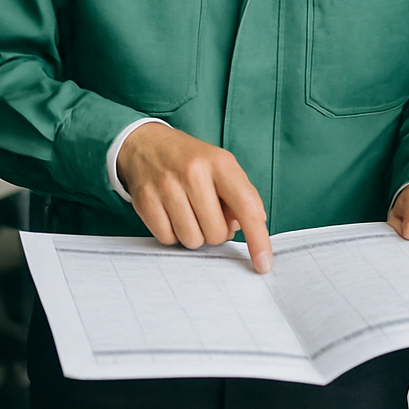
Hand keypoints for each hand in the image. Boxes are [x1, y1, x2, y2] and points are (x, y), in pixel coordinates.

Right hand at [116, 122, 272, 272]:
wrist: (147, 143)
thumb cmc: (192, 161)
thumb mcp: (223, 167)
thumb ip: (242, 197)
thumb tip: (247, 228)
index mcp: (220, 163)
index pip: (246, 207)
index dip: (258, 239)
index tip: (263, 264)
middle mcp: (193, 173)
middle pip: (216, 233)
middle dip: (216, 231)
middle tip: (208, 213)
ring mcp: (166, 187)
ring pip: (192, 240)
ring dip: (194, 234)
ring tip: (189, 212)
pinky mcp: (145, 201)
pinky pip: (167, 239)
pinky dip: (173, 233)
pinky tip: (171, 214)